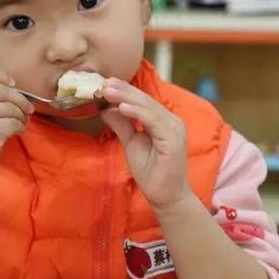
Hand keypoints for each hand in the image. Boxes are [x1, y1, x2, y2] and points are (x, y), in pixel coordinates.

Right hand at [0, 66, 34, 185]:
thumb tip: (9, 85)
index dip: (0, 76)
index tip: (12, 84)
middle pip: (1, 89)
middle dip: (18, 98)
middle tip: (26, 108)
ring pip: (10, 107)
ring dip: (21, 114)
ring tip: (22, 121)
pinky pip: (13, 122)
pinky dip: (20, 126)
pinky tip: (18, 130)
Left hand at [100, 78, 191, 211]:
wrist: (166, 197)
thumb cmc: (151, 172)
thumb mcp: (131, 143)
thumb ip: (122, 125)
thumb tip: (106, 108)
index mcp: (163, 120)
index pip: (142, 101)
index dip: (124, 91)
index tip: (104, 83)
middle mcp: (171, 120)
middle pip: (145, 100)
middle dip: (123, 90)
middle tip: (103, 82)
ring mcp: (174, 128)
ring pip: (148, 107)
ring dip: (126, 98)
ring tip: (108, 91)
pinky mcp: (173, 139)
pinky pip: (153, 121)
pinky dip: (137, 113)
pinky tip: (121, 107)